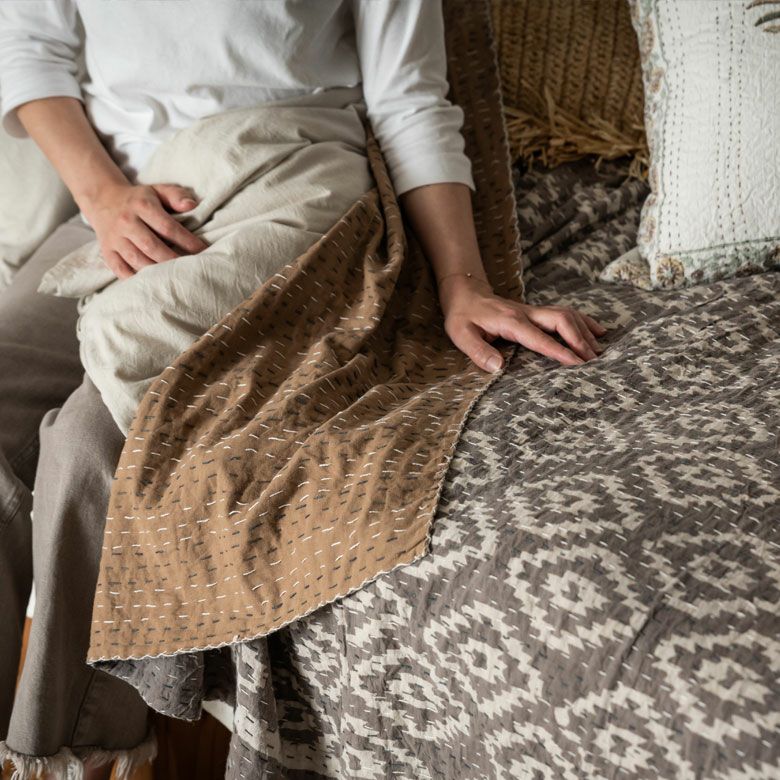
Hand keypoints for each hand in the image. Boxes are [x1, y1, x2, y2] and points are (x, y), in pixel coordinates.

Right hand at [81, 182, 208, 278]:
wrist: (104, 200)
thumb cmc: (140, 199)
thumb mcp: (158, 190)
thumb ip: (176, 196)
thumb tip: (192, 205)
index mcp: (142, 206)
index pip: (168, 227)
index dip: (187, 241)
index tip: (203, 251)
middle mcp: (126, 222)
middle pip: (152, 247)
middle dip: (173, 260)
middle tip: (190, 269)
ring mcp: (115, 238)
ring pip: (137, 260)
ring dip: (157, 272)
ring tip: (174, 277)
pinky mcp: (107, 251)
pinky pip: (120, 270)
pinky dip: (135, 279)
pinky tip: (152, 283)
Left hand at [438, 275, 606, 371]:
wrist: (464, 292)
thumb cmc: (462, 316)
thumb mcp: (461, 334)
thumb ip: (478, 351)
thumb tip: (498, 368)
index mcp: (510, 321)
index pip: (539, 338)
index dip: (559, 351)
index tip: (577, 365)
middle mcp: (526, 313)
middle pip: (561, 320)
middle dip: (580, 340)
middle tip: (594, 361)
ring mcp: (533, 311)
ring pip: (567, 315)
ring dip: (585, 331)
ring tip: (600, 351)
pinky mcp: (536, 312)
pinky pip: (565, 314)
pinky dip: (584, 322)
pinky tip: (598, 331)